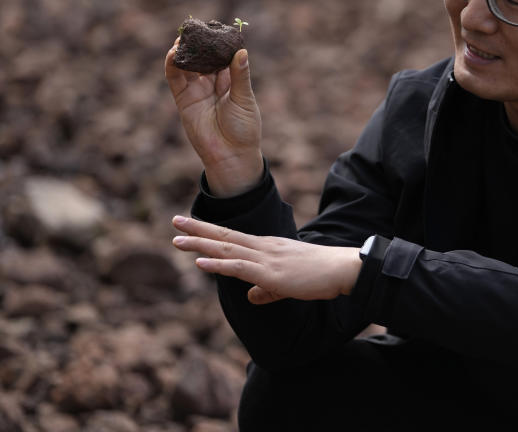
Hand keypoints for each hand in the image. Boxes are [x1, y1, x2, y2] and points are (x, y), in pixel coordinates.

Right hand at [164, 39, 262, 195]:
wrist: (231, 155)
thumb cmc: (244, 128)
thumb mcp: (244, 99)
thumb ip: (240, 76)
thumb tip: (242, 51)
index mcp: (231, 80)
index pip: (223, 56)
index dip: (219, 42)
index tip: (217, 27)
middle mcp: (213, 83)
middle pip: (203, 58)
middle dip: (199, 43)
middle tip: (196, 27)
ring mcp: (197, 90)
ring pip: (187, 66)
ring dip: (184, 52)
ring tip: (182, 38)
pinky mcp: (184, 100)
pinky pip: (175, 80)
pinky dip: (173, 66)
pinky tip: (174, 54)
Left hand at [171, 216, 361, 302]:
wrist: (341, 269)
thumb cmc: (321, 274)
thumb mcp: (289, 283)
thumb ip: (267, 290)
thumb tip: (250, 297)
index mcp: (268, 248)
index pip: (233, 238)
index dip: (211, 232)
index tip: (191, 226)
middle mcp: (263, 248)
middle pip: (225, 237)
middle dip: (198, 230)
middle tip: (175, 221)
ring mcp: (266, 259)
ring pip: (226, 250)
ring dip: (200, 244)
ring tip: (177, 239)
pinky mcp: (270, 274)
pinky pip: (238, 267)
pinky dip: (217, 265)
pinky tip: (199, 263)